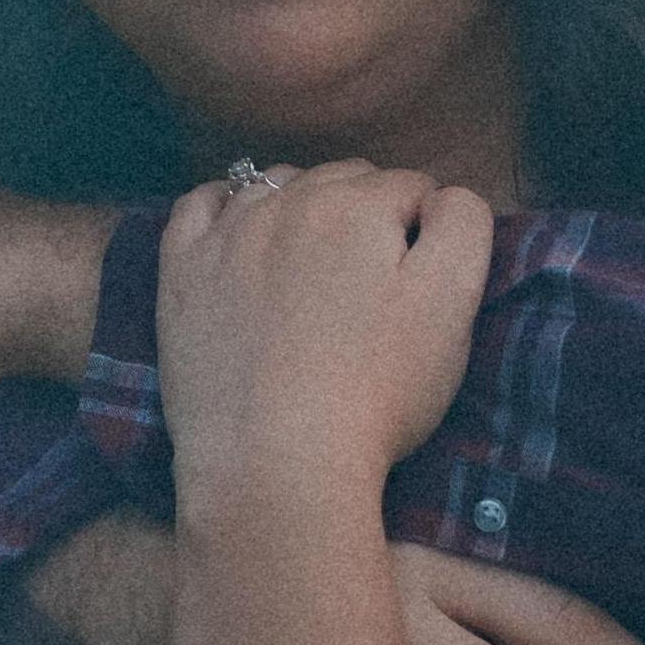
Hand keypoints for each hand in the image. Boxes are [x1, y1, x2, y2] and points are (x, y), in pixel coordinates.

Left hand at [154, 164, 491, 508]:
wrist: (275, 465)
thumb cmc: (376, 391)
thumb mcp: (451, 306)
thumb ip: (462, 228)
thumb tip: (442, 195)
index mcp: (359, 204)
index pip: (413, 188)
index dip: (428, 230)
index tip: (424, 283)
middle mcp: (288, 200)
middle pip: (346, 180)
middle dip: (369, 213)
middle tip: (375, 285)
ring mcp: (227, 233)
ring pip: (279, 186)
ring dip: (305, 207)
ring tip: (315, 269)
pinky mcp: (181, 271)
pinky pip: (202, 205)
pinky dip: (225, 205)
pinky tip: (240, 232)